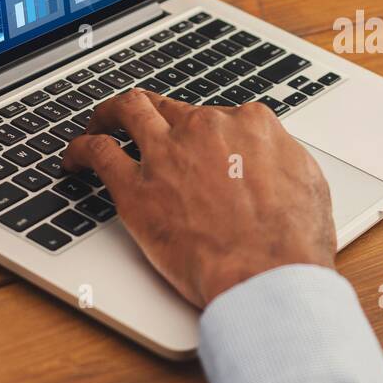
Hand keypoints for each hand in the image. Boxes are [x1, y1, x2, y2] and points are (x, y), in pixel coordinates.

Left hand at [62, 90, 336, 307]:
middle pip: (174, 107)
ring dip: (111, 112)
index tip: (205, 150)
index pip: (224, 116)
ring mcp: (168, 153)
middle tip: (146, 124)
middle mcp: (207, 127)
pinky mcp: (135, 188)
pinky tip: (73, 158)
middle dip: (159, 113)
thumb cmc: (294, 242)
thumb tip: (274, 161)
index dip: (212, 135)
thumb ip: (284, 162)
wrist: (268, 274)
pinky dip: (80, 149)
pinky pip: (97, 153)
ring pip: (130, 110)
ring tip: (100, 121)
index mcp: (252, 124)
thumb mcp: (309, 185)